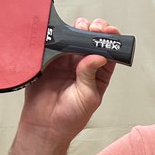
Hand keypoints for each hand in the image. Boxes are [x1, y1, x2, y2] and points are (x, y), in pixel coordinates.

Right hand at [20, 18, 118, 140]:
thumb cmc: (70, 117)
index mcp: (97, 74)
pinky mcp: (48, 60)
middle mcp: (82, 65)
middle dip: (94, 30)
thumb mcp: (88, 97)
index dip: (110, 40)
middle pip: (91, 40)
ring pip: (74, 38)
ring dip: (77, 30)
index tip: (110, 31)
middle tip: (93, 28)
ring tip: (79, 29)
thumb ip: (91, 75)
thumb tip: (98, 56)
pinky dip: (57, 36)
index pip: (108, 52)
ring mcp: (65, 61)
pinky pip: (54, 44)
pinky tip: (62, 34)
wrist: (44, 125)